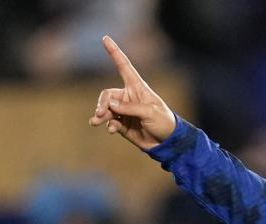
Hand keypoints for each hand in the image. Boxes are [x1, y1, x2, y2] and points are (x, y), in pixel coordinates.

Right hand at [87, 35, 175, 150]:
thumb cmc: (164, 122)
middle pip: (107, 95)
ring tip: (96, 121)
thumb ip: (129, 108)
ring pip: (105, 109)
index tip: (105, 38)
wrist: (168, 143)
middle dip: (102, 103)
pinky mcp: (122, 124)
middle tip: (101, 113)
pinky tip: (112, 130)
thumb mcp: (150, 112)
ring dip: (100, 114)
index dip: (115, 52)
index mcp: (138, 88)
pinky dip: (108, 125)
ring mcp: (124, 111)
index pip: (124, 67)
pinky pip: (110, 122)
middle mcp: (129, 97)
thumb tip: (109, 104)